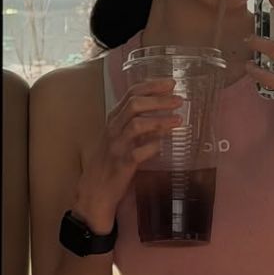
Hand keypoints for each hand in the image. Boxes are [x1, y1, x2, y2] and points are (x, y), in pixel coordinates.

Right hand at [74, 79, 182, 230]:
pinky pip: (138, 152)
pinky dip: (153, 146)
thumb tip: (165, 111)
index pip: (131, 93)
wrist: (94, 191)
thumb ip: (137, 123)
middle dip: (159, 100)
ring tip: (178, 120)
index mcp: (113, 119)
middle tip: (179, 100)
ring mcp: (116, 146)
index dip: (152, 86)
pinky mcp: (121, 164)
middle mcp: (113, 129)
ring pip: (137, 125)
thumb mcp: (120, 136)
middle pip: (135, 105)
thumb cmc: (109, 161)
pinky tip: (163, 145)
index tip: (171, 83)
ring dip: (160, 120)